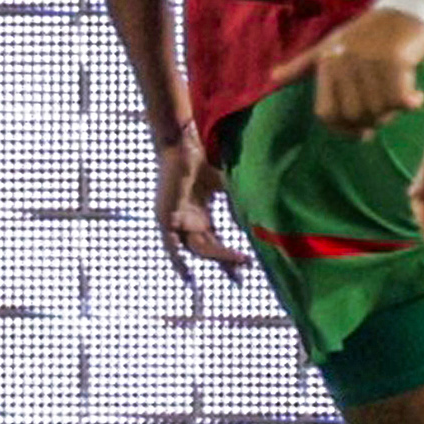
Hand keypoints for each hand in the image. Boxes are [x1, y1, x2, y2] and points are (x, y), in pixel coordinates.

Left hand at [152, 123, 234, 276]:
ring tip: (235, 268)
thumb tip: (259, 218)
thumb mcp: (225, 184)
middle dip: (228, 260)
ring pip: (197, 248)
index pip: (215, 242)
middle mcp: (187, 221)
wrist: (181, 147)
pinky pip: (170, 245)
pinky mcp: (163, 218)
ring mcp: (175, 221)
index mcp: (199, 216)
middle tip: (247, 266)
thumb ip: (237, 201)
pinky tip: (188, 276)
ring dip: (217, 257)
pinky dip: (178, 260)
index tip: (245, 271)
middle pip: (209, 248)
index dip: (229, 258)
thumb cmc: (202, 161)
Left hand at [300, 0, 423, 143]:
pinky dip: (411, 103)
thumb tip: (273, 77)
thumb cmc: (370, 30)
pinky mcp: (395, 60)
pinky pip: (400, 100)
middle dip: (373, 122)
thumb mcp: (331, 44)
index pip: (326, 114)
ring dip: (394, 111)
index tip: (363, 131)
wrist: (409, 6)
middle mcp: (344, 62)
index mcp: (327, 62)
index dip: (344, 129)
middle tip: (388, 110)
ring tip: (402, 96)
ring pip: (379, 110)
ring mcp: (368, 61)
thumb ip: (302, 65)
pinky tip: (417, 94)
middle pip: (355, 116)